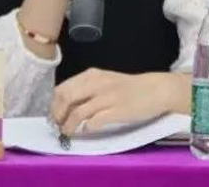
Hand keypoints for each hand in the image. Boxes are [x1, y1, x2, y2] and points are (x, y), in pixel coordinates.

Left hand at [50, 69, 191, 135]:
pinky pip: (94, 121)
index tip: (53, 115)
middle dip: (57, 114)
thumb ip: (87, 89)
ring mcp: (107, 97)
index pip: (63, 88)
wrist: (155, 90)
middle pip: (66, 98)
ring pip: (78, 112)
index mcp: (91, 75)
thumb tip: (66, 105)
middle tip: (57, 126)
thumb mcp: (105, 81)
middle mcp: (96, 83)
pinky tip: (86, 131)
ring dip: (68, 125)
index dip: (54, 104)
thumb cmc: (129, 87)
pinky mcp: (117, 111)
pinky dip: (85, 128)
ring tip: (67, 133)